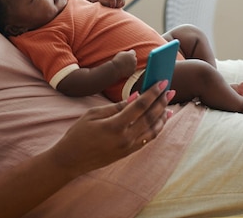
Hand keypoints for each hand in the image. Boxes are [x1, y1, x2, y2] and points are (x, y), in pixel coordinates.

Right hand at [49, 81, 173, 177]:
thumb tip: (135, 97)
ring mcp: (128, 147)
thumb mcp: (92, 114)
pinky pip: (148, 139)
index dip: (152, 93)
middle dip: (162, 102)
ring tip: (169, 105)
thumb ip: (115, 106)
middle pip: (150, 117)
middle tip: (171, 90)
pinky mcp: (129, 152)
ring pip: (153, 130)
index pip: (140, 106)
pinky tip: (160, 121)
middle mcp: (125, 138)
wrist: (72, 159)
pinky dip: (157, 129)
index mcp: (115, 125)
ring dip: (163, 116)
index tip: (162, 82)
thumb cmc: (78, 134)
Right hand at [111, 50, 136, 77]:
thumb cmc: (117, 60)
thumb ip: (126, 53)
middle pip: (134, 58)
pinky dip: (129, 69)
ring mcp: (134, 66)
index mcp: (131, 54)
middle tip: (125, 60)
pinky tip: (124, 69)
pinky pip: (132, 69)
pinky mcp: (133, 71)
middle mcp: (134, 60)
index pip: (133, 52)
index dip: (130, 53)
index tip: (127, 54)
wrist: (115, 69)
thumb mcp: (121, 53)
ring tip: (123, 65)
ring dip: (130, 64)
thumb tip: (129, 53)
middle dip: (131, 59)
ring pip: (133, 64)